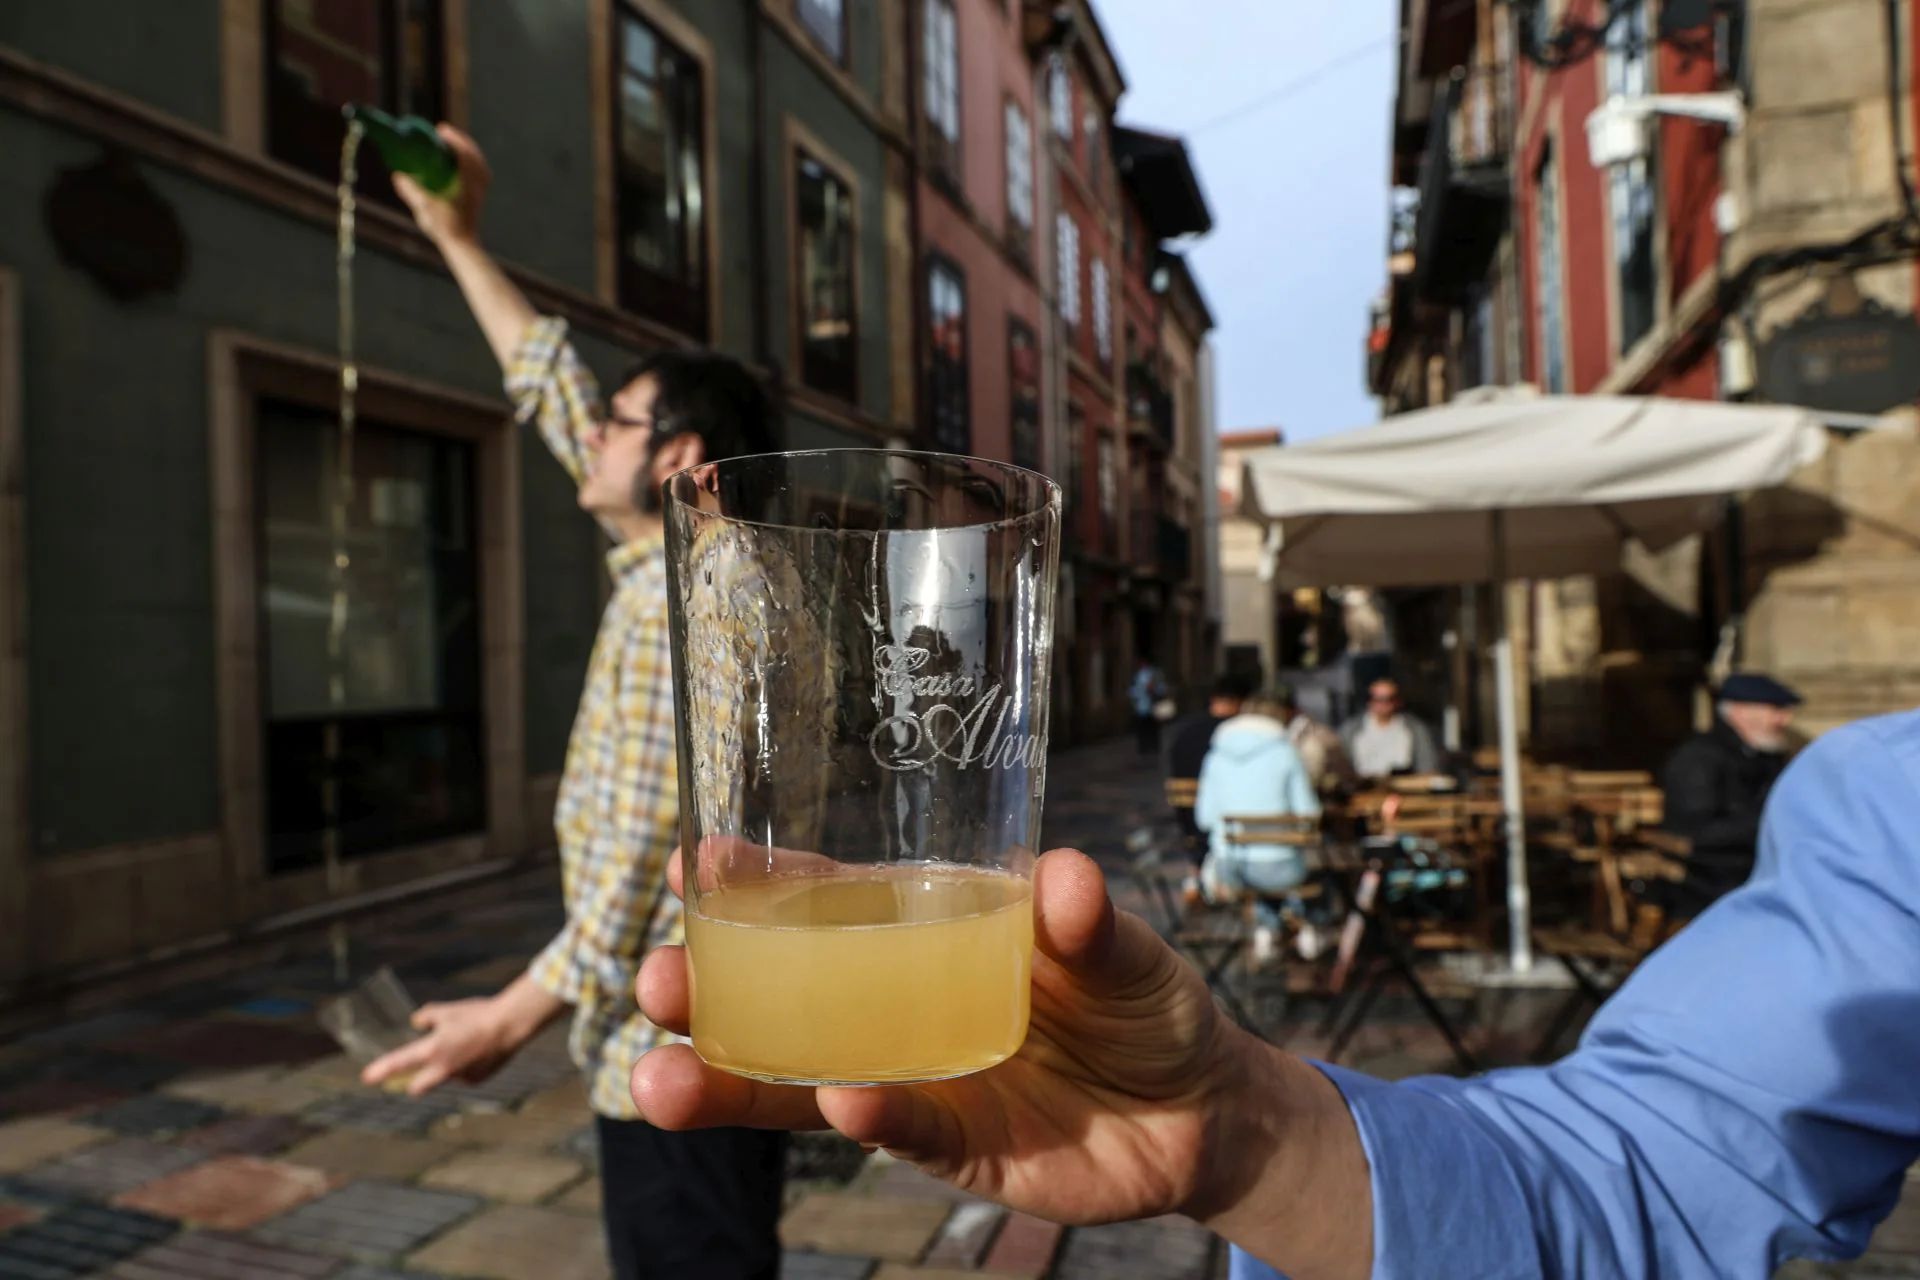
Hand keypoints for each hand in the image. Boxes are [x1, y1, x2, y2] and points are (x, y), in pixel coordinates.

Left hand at [362, 995, 518, 1096]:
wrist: (510, 1025)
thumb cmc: (477, 1014)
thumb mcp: (448, 1010)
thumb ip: (427, 1017)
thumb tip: (417, 1023)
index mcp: (433, 1049)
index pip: (400, 1063)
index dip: (381, 1071)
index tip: (366, 1078)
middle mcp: (444, 1068)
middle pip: (417, 1087)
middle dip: (412, 1084)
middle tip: (413, 1074)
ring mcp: (461, 1077)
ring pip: (445, 1077)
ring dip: (447, 1068)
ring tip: (465, 1045)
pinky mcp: (477, 1080)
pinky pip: (464, 1076)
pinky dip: (466, 1067)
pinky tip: (479, 1052)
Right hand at [393, 123, 490, 248]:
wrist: (463, 245)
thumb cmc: (445, 229)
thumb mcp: (424, 208)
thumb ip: (411, 191)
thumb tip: (398, 176)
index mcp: (468, 183)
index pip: (465, 155)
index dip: (454, 140)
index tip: (441, 130)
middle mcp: (478, 184)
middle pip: (473, 155)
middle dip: (458, 141)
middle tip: (442, 132)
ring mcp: (480, 190)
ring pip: (476, 163)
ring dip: (464, 150)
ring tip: (449, 143)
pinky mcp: (478, 195)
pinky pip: (477, 172)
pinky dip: (468, 162)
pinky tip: (455, 162)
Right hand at [635, 850, 1265, 1224]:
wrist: (1201, 1111)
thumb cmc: (1143, 1002)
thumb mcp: (1122, 947)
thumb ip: (1090, 920)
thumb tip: (1065, 878)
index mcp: (921, 936)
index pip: (823, 907)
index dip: (756, 887)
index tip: (692, 862)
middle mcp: (898, 1008)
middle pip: (781, 1001)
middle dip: (708, 993)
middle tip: (651, 981)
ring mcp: (915, 1081)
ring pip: (804, 1083)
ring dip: (735, 1080)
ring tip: (661, 1080)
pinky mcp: (953, 1149)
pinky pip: (903, 1132)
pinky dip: (872, 1117)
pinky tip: (839, 1101)